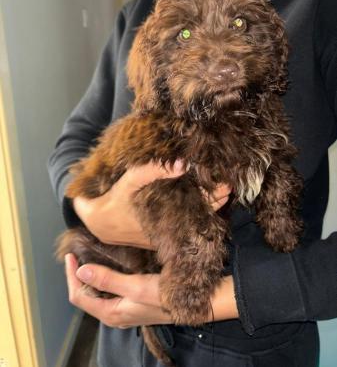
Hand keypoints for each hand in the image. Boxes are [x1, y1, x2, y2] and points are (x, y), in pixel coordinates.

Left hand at [65, 253, 237, 327]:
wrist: (193, 304)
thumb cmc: (165, 295)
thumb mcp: (135, 286)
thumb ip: (107, 279)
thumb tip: (80, 271)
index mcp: (110, 313)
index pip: (78, 296)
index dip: (70, 276)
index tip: (70, 255)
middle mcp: (113, 314)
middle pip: (85, 296)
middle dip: (77, 276)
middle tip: (77, 254)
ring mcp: (122, 310)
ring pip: (97, 294)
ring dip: (90, 277)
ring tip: (88, 257)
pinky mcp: (131, 304)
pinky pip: (109, 292)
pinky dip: (103, 279)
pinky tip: (108, 266)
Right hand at [73, 161, 231, 248]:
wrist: (100, 223)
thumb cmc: (116, 200)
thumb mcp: (131, 181)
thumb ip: (153, 170)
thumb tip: (184, 162)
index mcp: (169, 216)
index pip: (201, 205)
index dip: (216, 193)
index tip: (227, 180)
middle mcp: (173, 228)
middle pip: (205, 213)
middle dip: (217, 198)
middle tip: (229, 181)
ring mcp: (170, 233)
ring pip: (198, 218)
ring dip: (210, 204)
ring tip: (221, 188)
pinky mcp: (164, 235)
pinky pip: (187, 221)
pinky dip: (197, 210)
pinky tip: (202, 197)